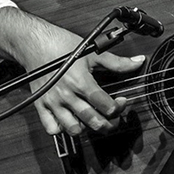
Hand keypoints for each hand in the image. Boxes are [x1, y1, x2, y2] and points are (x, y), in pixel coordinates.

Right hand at [17, 16, 144, 135]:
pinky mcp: (40, 106)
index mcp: (81, 82)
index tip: (121, 102)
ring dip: (86, 128)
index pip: (104, 105)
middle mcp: (66, 95)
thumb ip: (118, 62)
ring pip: (72, 128)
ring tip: (94, 120)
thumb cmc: (63, 46)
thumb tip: (138, 62)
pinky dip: (63, 130)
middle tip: (114, 118)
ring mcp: (52, 103)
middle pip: (91, 120)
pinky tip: (72, 121)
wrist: (36, 44)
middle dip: (108, 124)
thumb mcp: (94, 52)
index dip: (118, 107)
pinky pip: (51, 128)